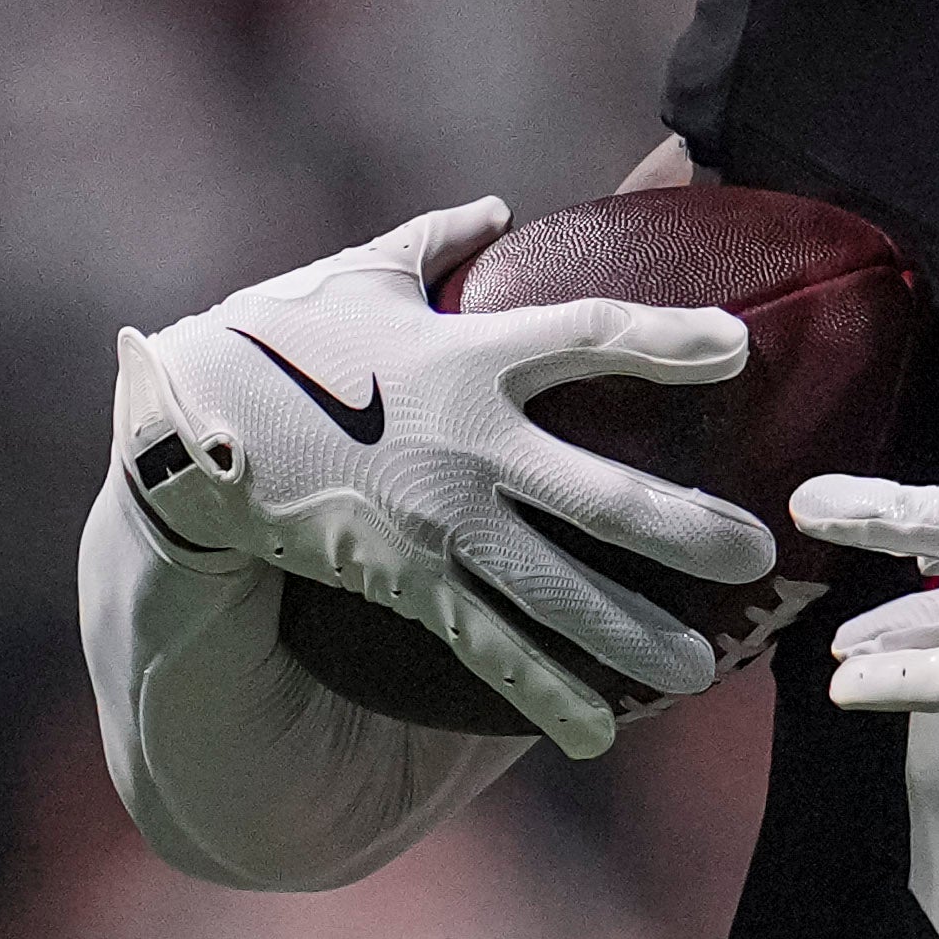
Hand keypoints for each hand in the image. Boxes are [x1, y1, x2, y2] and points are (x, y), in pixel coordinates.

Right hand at [115, 199, 775, 757]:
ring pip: (555, 591)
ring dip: (632, 634)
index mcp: (465, 355)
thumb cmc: (273, 344)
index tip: (741, 348)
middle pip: (600, 492)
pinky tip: (601, 732)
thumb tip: (496, 206)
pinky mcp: (403, 583)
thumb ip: (435, 242)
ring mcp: (436, 524)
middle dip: (684, 527)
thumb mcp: (356, 277)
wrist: (179, 433)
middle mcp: (465, 445)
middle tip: (759, 553)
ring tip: (701, 667)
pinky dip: (546, 693)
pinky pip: (488, 647)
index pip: (587, 335)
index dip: (667, 340)